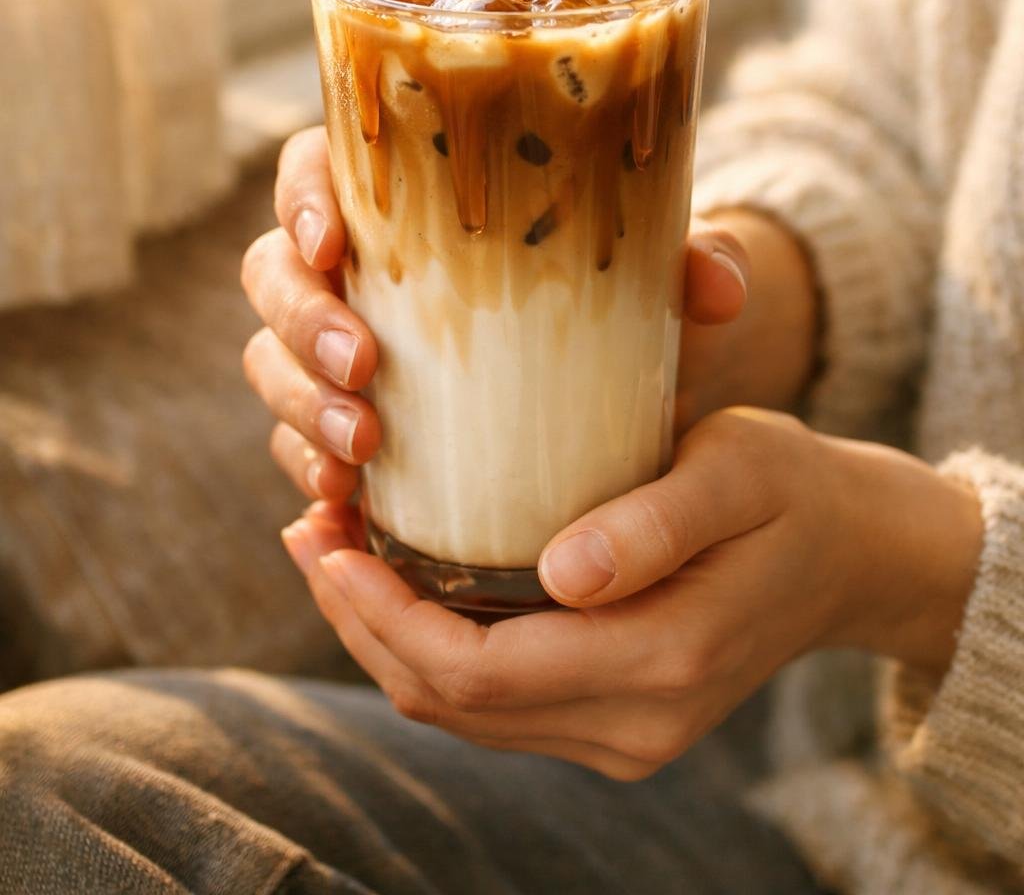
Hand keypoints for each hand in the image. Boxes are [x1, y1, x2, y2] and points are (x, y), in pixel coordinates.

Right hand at [240, 127, 763, 494]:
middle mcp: (356, 269)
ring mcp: (337, 349)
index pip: (316, 170)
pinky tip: (346, 503)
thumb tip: (721, 285)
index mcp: (404, 197)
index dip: (302, 199)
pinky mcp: (346, 423)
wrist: (617, 386)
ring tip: (363, 450)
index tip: (334, 243)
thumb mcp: (653, 276)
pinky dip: (309, 471)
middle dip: (303, 323)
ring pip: (272, 361)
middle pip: (273, 272)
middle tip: (368, 366)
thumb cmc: (614, 299)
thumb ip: (687, 263)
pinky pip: (294, 444)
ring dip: (301, 405)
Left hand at [280, 408, 981, 780]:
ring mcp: (625, 737)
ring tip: (332, 546)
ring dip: (386, 637)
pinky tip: (401, 581)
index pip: (479, 670)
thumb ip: (655, 523)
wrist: (850, 551)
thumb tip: (560, 574)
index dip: (383, 615)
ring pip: (464, 714)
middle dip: (361, 622)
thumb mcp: (738, 471)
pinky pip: (496, 704)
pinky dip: (433, 649)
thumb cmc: (790, 487)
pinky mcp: (616, 722)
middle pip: (453, 704)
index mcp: (662, 662)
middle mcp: (636, 726)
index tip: (325, 537)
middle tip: (307, 528)